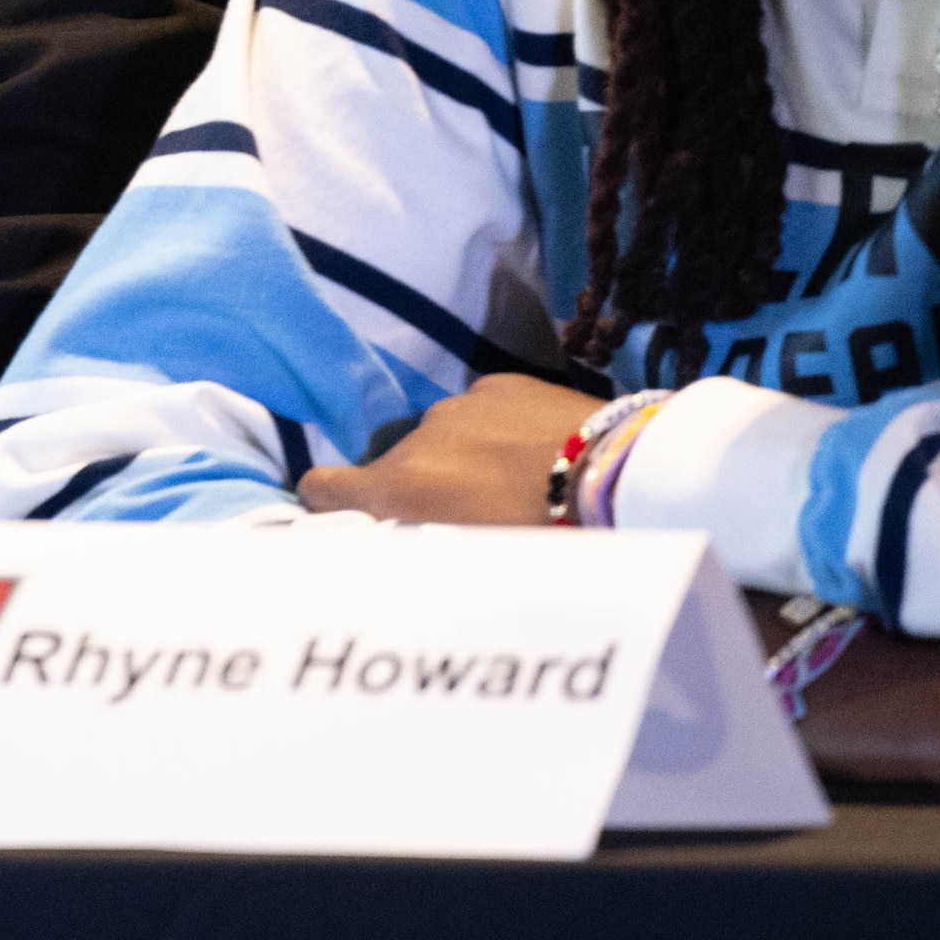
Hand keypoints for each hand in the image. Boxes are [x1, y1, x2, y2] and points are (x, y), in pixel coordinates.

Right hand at [293, 373, 615, 524]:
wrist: (618, 475)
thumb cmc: (546, 536)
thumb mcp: (473, 557)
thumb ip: (426, 543)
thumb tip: (406, 540)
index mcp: (403, 487)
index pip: (321, 487)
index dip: (329, 504)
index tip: (354, 518)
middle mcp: (418, 437)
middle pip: (394, 465)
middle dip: (419, 487)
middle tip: (469, 517)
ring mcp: (460, 403)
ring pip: (439, 436)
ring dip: (459, 456)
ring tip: (512, 482)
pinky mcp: (502, 382)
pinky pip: (479, 410)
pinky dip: (493, 429)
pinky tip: (535, 449)